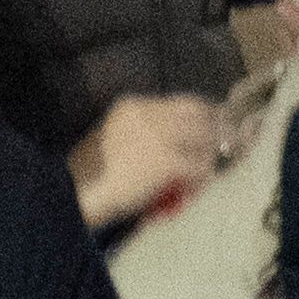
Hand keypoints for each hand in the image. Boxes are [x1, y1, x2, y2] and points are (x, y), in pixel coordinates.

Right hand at [68, 93, 226, 227]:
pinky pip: (198, 167)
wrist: (73, 195)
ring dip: (208, 159)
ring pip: (204, 140)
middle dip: (216, 133)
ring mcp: (158, 136)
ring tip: (204, 176)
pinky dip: (201, 180)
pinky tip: (195, 189)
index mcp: (132, 106)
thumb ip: (143, 136)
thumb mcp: (113, 142)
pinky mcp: (166, 161)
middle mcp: (148, 114)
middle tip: (225, 150)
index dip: (204, 116)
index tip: (214, 131)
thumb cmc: (88, 177)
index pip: (184, 103)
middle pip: (200, 115)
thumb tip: (177, 146)